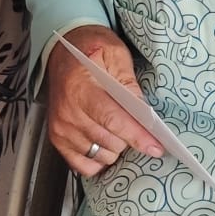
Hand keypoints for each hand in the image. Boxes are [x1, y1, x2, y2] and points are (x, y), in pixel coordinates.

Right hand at [44, 24, 163, 178]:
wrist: (62, 52)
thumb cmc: (89, 50)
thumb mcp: (114, 52)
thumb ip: (129, 82)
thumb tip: (143, 112)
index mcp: (80, 88)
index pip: (112, 119)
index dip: (136, 135)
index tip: (156, 147)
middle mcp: (67, 112)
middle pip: (109, 141)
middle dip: (129, 137)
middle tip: (134, 121)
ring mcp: (60, 129)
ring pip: (101, 155)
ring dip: (116, 147)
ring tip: (116, 127)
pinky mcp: (58, 140)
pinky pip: (85, 165)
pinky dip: (100, 159)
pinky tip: (105, 143)